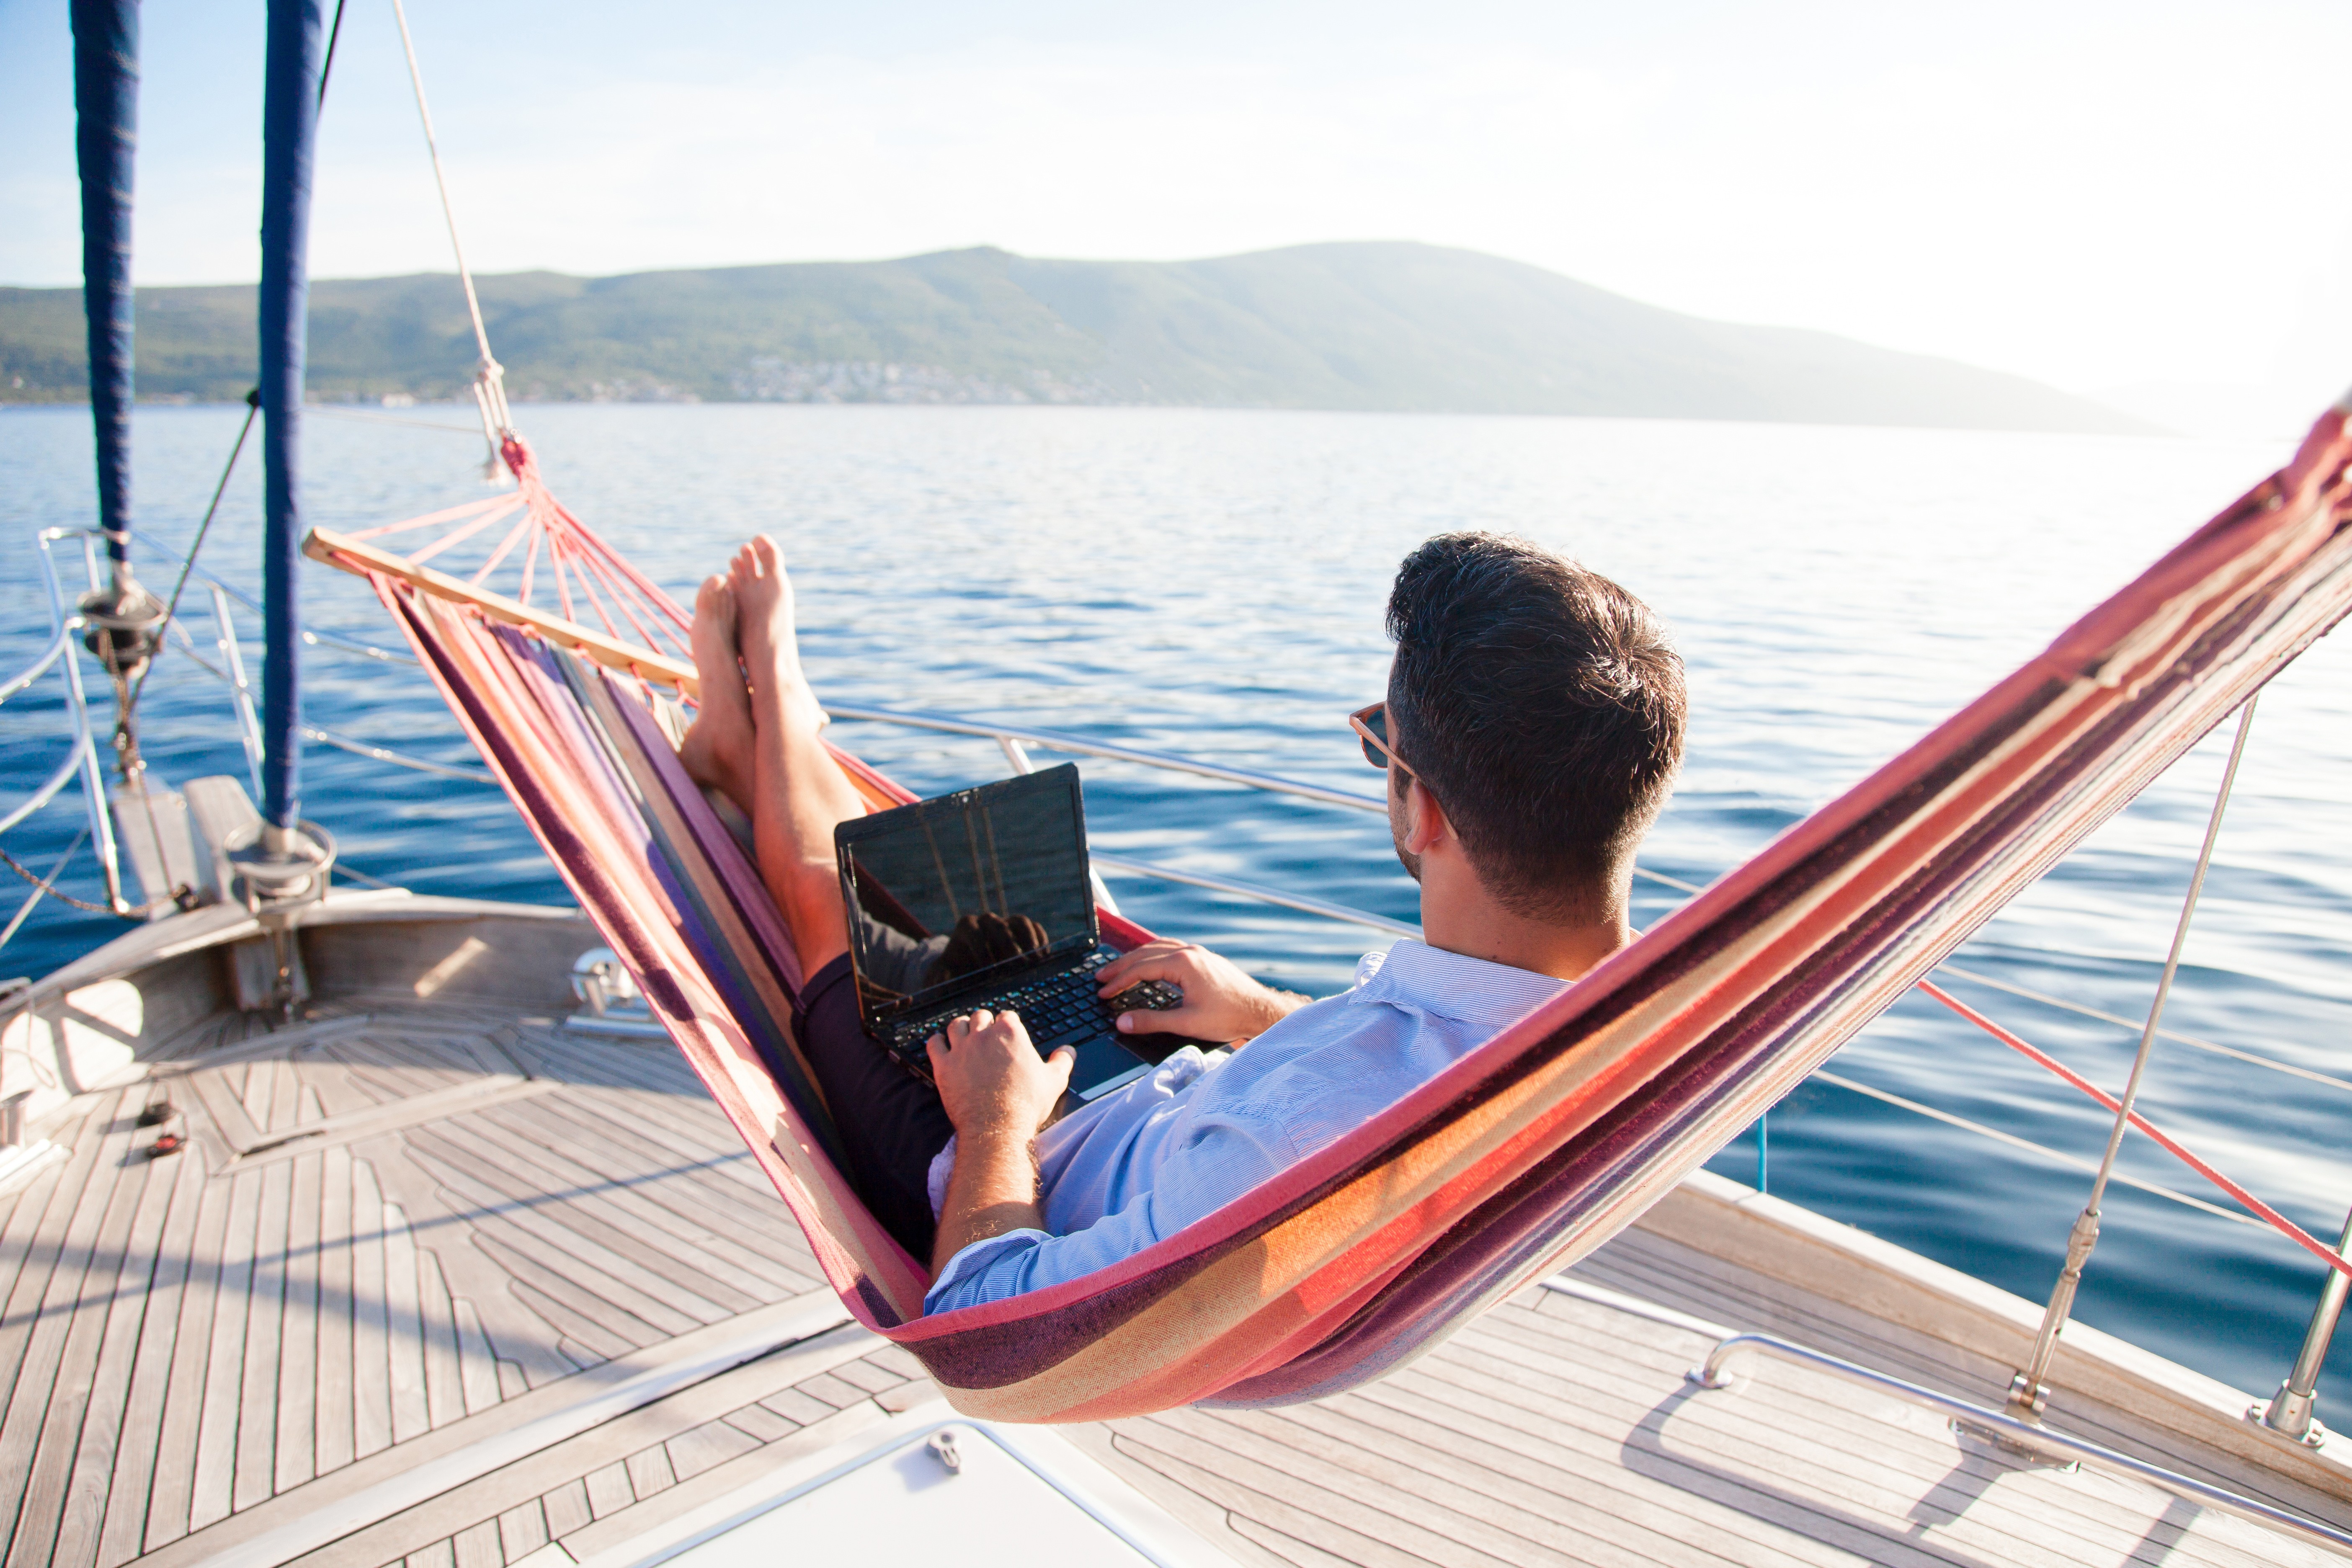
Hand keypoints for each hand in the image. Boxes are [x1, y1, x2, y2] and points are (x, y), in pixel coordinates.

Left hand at [925, 1008, 1072, 1139]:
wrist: (997, 1127)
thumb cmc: (1025, 1104)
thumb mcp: (1054, 1081)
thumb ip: (1062, 1061)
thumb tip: (1068, 1051)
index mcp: (1010, 1033)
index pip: (1006, 1016)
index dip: (1006, 1024)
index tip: (1006, 1032)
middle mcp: (983, 1035)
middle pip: (980, 1016)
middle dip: (983, 1023)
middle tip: (985, 1034)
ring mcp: (961, 1049)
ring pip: (955, 1025)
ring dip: (960, 1028)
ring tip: (963, 1035)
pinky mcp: (944, 1066)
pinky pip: (934, 1044)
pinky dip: (937, 1042)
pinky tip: (941, 1045)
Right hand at [1095, 939, 1306, 1044]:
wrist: (1260, 1011)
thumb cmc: (1229, 1017)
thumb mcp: (1187, 1023)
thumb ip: (1152, 1021)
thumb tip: (1122, 1022)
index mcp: (1183, 964)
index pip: (1140, 969)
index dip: (1118, 982)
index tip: (1102, 992)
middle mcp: (1190, 952)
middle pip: (1145, 953)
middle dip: (1120, 966)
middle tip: (1100, 977)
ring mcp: (1198, 953)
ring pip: (1158, 947)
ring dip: (1136, 957)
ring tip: (1118, 969)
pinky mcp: (1205, 958)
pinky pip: (1171, 949)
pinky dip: (1153, 954)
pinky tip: (1149, 962)